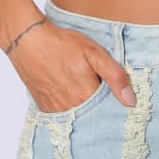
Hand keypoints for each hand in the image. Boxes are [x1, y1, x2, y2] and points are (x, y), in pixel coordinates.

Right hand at [6, 17, 136, 112]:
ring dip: (85, 111)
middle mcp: (70, 108)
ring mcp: (55, 110)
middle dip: (100, 111)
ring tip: (87, 94)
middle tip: (103, 96)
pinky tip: (72, 97)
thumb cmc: (61, 44)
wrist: (27, 40)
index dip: (115, 107)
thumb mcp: (94, 53)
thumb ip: (115, 76)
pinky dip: (70, 110)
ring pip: (78, 117)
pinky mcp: (44, 107)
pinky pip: (63, 116)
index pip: (108, 112)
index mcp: (85, 96)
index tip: (121, 102)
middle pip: (93, 118)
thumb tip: (131, 101)